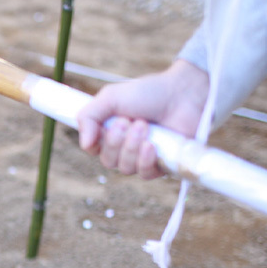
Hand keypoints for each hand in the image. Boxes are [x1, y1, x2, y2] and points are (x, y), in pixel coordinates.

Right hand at [76, 59, 209, 179]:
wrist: (182, 94)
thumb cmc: (148, 93)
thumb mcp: (110, 97)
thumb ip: (88, 116)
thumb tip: (84, 144)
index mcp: (110, 132)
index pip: (93, 149)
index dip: (96, 142)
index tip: (106, 125)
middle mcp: (124, 147)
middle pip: (108, 161)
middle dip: (117, 141)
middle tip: (130, 121)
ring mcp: (143, 158)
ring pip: (125, 168)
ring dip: (132, 147)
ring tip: (144, 126)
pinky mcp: (161, 165)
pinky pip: (145, 174)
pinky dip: (145, 160)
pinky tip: (151, 145)